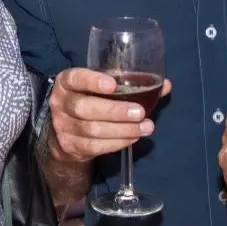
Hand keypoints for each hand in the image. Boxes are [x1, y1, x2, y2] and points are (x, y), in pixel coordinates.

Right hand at [45, 67, 168, 163]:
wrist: (67, 131)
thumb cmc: (91, 100)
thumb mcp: (103, 88)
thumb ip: (131, 84)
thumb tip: (165, 85)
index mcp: (67, 82)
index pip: (75, 78)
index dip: (93, 81)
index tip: (113, 85)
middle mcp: (61, 103)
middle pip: (84, 108)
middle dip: (114, 111)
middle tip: (139, 112)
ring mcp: (63, 126)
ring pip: (92, 130)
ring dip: (122, 129)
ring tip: (145, 127)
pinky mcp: (71, 146)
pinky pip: (95, 146)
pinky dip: (117, 142)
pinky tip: (133, 137)